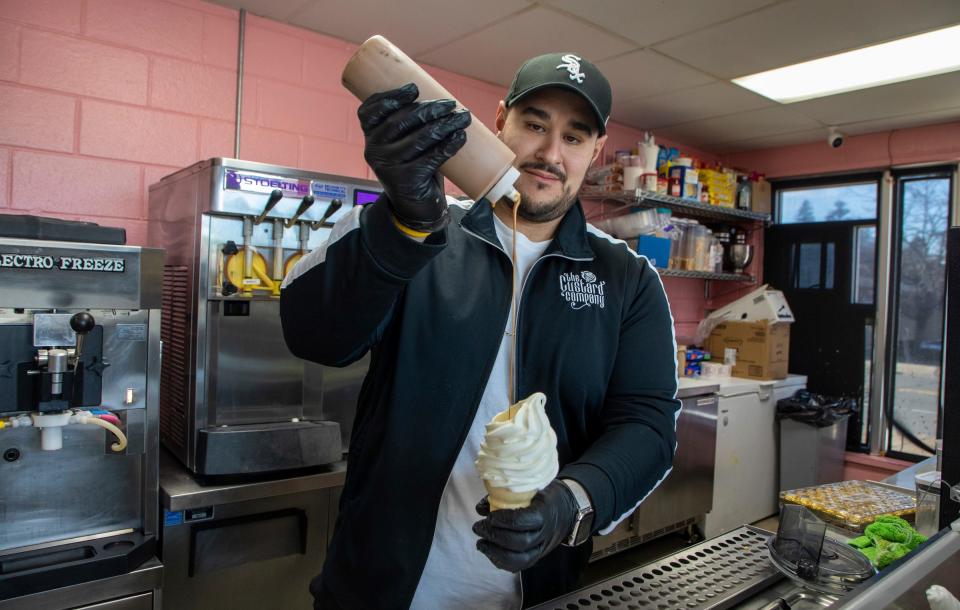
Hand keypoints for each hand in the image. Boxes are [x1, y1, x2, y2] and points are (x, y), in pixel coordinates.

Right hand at [358, 83, 470, 232]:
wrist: (415, 207)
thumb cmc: (413, 166)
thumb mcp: (403, 144)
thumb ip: (410, 124)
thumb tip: (439, 100)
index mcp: (370, 136)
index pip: (370, 110)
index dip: (391, 96)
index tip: (414, 89)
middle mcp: (374, 150)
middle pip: (401, 121)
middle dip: (429, 109)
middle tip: (451, 104)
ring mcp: (388, 166)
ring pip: (419, 138)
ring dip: (445, 125)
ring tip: (463, 117)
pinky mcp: (406, 180)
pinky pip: (431, 158)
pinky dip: (449, 146)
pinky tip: (460, 137)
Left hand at [472, 480, 577, 571]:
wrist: (568, 511)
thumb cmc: (546, 496)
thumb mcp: (532, 488)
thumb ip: (507, 496)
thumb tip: (481, 507)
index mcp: (545, 513)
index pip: (524, 520)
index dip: (504, 520)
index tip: (489, 515)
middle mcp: (545, 533)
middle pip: (520, 542)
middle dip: (495, 536)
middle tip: (478, 527)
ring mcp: (541, 548)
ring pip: (520, 560)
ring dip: (495, 553)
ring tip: (481, 543)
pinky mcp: (536, 557)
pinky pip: (519, 566)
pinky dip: (500, 561)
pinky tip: (489, 551)